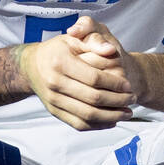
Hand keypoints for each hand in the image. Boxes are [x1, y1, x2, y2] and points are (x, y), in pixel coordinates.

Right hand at [18, 17, 134, 129]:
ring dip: (112, 116)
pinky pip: (78, 124)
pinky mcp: (54, 111)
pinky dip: (98, 126)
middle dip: (118, 101)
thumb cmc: (56, 50)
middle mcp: (54, 83)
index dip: (115, 83)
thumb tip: (111, 49)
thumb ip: (94, 41)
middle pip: (93, 98)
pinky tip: (112, 120)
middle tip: (133, 98)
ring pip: (87, 115)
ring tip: (127, 112)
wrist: (31, 66)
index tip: (129, 85)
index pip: (94, 78)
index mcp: (60, 62)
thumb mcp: (74, 39)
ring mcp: (53, 100)